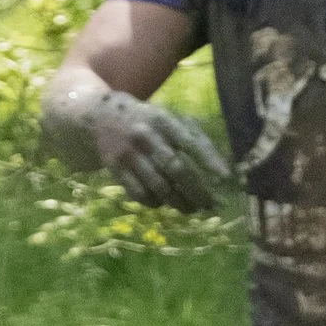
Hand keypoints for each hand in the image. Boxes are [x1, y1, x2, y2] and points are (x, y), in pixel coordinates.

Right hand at [85, 88, 231, 214]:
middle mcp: (146, 136)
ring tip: (190, 209)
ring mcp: (128, 153)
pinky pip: (138, 193)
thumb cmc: (147, 120)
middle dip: (196, 190)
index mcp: (163, 120)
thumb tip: (217, 169)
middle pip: (176, 168)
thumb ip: (192, 137)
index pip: (190, 142)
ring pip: (158, 185)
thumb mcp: (169, 119)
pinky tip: (163, 203)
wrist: (101, 116)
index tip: (224, 177)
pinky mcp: (114, 168)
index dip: (209, 160)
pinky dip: (154, 202)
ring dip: (178, 202)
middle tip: (209, 204)